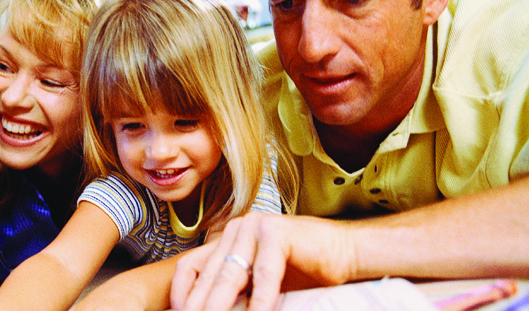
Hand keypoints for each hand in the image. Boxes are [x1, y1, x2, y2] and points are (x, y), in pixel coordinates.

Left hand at [170, 212, 354, 310]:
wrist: (347, 252)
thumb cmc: (306, 271)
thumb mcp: (257, 283)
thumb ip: (233, 290)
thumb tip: (206, 310)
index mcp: (228, 239)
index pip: (189, 267)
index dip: (181, 295)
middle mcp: (237, 229)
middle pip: (208, 276)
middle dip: (201, 308)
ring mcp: (256, 226)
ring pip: (230, 277)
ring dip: (220, 308)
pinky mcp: (277, 232)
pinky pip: (263, 275)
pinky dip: (259, 302)